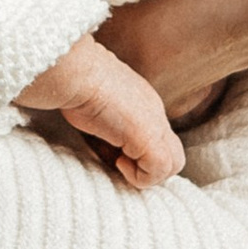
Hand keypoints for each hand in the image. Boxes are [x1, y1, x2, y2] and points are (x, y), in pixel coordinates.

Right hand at [16, 35, 184, 187]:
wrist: (76, 72)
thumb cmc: (74, 82)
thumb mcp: (94, 99)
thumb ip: (104, 114)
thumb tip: (95, 124)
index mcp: (142, 102)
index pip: (156, 136)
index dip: (139, 152)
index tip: (112, 152)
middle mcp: (155, 113)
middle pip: (173, 151)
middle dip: (149, 166)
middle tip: (118, 161)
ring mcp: (156, 125)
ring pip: (173, 164)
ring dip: (146, 173)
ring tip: (117, 161)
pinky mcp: (150, 138)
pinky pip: (159, 171)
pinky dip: (139, 176)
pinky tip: (116, 161)